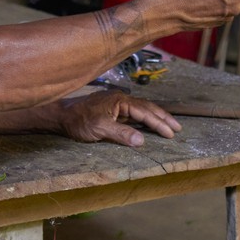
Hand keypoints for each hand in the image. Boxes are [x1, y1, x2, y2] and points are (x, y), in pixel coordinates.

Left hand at [56, 89, 180, 146]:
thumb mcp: (99, 129)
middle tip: (177, 128)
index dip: (159, 123)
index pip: (144, 112)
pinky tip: (149, 123)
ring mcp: (117, 104)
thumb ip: (121, 134)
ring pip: (142, 109)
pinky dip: (145, 118)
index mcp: (120, 101)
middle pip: (147, 107)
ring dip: (156, 117)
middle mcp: (121, 99)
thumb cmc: (78, 121)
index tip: (171, 133)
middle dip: (163, 118)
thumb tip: (142, 140)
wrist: (61, 115)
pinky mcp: (112, 109)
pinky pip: (134, 113)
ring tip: (169, 125)